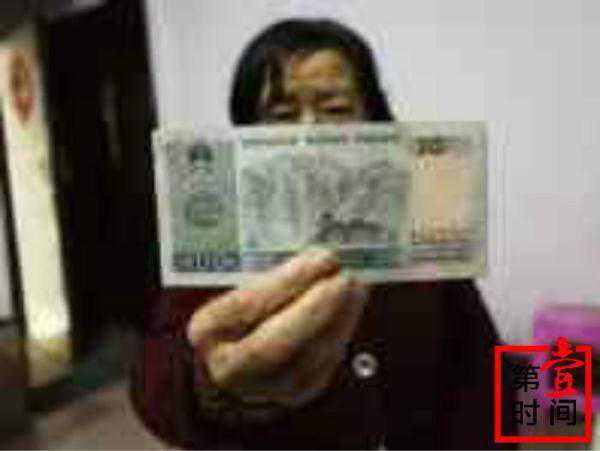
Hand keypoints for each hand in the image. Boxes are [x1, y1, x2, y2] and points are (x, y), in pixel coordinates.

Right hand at [187, 249, 367, 407]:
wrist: (234, 364)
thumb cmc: (239, 315)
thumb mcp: (237, 289)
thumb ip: (270, 279)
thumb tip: (316, 258)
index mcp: (208, 330)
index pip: (246, 307)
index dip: (288, 283)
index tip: (320, 259)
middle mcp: (227, 366)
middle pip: (273, 345)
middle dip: (314, 310)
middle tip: (344, 278)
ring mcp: (261, 389)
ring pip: (303, 363)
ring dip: (337, 321)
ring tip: (356, 287)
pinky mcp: (293, 396)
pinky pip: (321, 369)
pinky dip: (340, 335)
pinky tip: (351, 308)